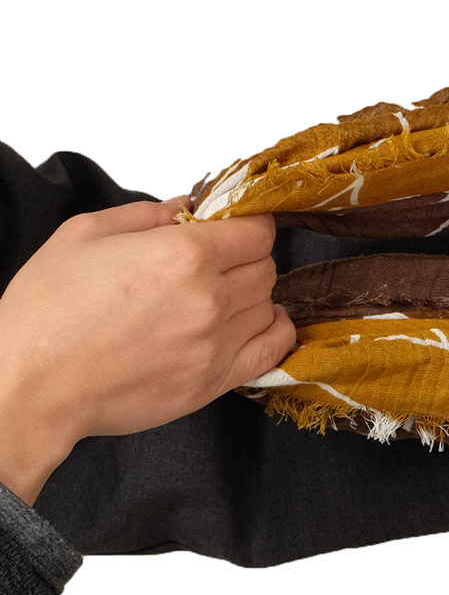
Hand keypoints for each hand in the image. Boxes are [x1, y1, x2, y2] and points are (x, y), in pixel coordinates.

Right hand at [0, 196, 297, 503]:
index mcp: (182, 255)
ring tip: (218, 296)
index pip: (257, 230)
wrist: (29, 388)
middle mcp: (209, 298)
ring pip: (268, 304)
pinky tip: (255, 322)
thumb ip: (147, 214)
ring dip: (251, 295)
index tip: (234, 228)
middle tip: (216, 263)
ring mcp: (215, 344)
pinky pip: (273, 348)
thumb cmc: (47, 312)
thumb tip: (189, 207)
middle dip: (246, 258)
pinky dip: (273, 331)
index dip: (248, 224)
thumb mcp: (85, 235)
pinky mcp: (213, 381)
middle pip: (265, 266)